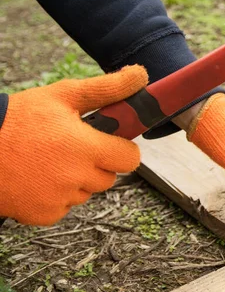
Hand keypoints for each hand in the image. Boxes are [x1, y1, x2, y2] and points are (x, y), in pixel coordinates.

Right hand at [0, 65, 147, 224]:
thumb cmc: (17, 118)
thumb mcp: (63, 95)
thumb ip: (106, 89)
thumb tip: (140, 76)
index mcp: (86, 148)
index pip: (131, 158)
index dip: (122, 149)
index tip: (109, 141)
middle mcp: (77, 178)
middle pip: (110, 176)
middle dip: (98, 163)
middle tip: (71, 147)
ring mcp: (61, 200)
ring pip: (87, 192)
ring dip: (77, 180)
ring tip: (49, 160)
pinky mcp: (45, 215)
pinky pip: (65, 207)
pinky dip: (56, 196)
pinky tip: (37, 177)